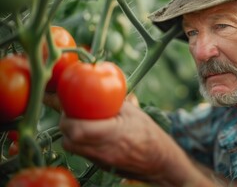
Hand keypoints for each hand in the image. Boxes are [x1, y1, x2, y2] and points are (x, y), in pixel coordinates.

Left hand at [60, 98, 212, 185]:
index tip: (66, 102)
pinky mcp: (99, 165)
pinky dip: (79, 140)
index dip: (67, 115)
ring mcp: (100, 160)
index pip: (77, 129)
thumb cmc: (148, 133)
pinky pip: (81, 152)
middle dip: (66, 123)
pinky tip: (91, 131)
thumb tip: (94, 84)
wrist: (158, 161)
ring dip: (70, 132)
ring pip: (72, 147)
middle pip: (69, 140)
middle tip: (73, 111)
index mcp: (113, 134)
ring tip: (81, 120)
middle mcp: (103, 150)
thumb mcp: (132, 112)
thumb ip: (111, 101)